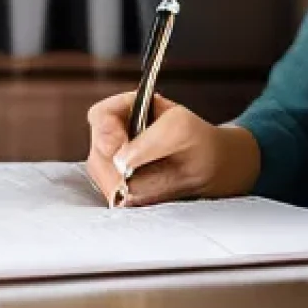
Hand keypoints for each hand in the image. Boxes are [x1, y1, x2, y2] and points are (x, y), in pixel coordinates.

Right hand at [85, 91, 260, 207]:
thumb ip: (150, 141)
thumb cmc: (195, 139)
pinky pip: (111, 194)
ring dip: (118, 183)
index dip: (105, 130)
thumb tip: (120, 161)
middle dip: (112, 164)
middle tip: (129, 175)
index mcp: (126, 110)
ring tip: (143, 184)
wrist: (210, 166)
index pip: (100, 116)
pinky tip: (142, 194)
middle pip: (97, 149)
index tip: (119, 144)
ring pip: (101, 175)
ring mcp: (114, 162)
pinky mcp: (119, 186)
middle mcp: (115, 135)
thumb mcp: (179, 129)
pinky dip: (124, 197)